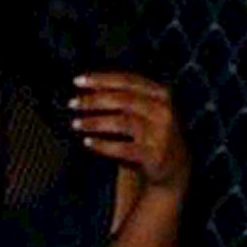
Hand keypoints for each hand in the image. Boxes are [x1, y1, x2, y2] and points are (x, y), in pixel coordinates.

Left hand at [72, 71, 188, 190]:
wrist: (174, 166)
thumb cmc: (151, 131)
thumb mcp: (143, 108)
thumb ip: (122, 94)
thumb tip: (88, 83)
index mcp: (160, 94)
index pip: (128, 80)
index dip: (101, 79)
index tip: (77, 81)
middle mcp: (164, 111)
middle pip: (124, 100)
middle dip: (94, 100)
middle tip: (72, 103)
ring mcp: (162, 134)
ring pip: (123, 122)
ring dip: (95, 122)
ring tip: (75, 124)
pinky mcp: (156, 156)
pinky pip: (125, 149)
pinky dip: (103, 145)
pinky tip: (87, 143)